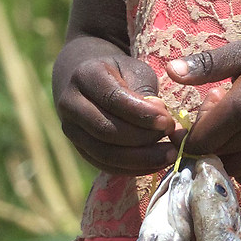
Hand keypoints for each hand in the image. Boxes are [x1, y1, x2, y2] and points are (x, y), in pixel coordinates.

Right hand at [54, 46, 177, 175]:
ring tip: (169, 155)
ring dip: (140, 159)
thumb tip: (162, 123)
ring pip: (104, 153)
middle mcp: (70, 104)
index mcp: (85, 76)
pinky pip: (105, 165)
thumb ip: (146, 94)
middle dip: (142, 138)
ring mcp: (71, 130)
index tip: (167, 121)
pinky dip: (133, 168)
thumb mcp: (135, 72)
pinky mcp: (80, 149)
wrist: (93, 85)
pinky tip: (155, 164)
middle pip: (105, 129)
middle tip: (171, 139)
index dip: (142, 114)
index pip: (113, 99)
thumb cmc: (121, 75)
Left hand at [169, 33, 240, 186]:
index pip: (197, 142)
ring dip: (224, 155)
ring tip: (235, 128)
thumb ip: (207, 64)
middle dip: (206, 140)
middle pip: (212, 157)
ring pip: (231, 170)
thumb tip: (170, 72)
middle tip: (220, 112)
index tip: (197, 113)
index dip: (188, 134)